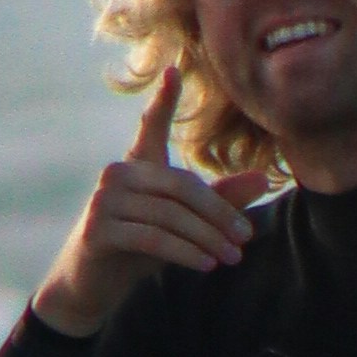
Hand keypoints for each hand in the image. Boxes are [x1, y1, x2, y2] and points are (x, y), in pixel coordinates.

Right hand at [30, 70, 269, 338]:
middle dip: (218, 212)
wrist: (92, 287)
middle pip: (181, 185)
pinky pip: (152, 238)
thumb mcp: (183, 225)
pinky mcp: (98, 230)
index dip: (162, 101)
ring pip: (170, 215)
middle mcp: (117, 174)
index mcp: (137, 166)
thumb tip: (264, 179)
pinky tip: (206, 264)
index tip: (173, 70)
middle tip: (245, 237)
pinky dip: (184, 252)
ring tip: (232, 258)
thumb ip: (219, 201)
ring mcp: (104, 200)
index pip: (150, 127)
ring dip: (206, 239)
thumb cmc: (138, 251)